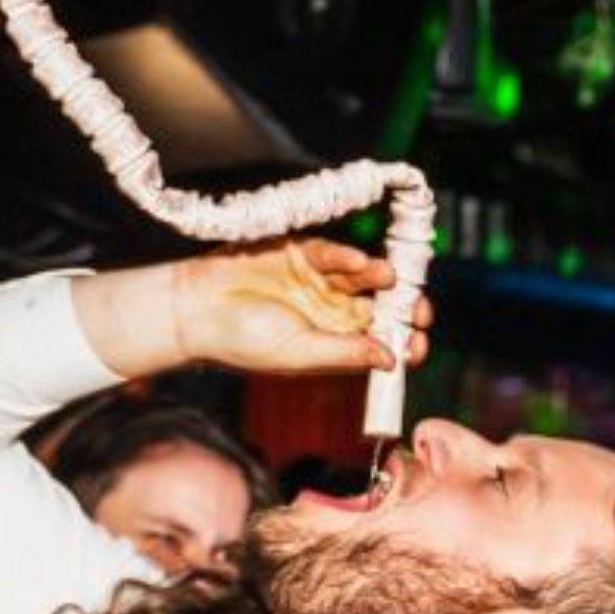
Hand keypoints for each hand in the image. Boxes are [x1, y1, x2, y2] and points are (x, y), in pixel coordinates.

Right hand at [166, 238, 430, 376]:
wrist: (196, 308)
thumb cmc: (241, 341)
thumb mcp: (298, 354)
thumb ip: (344, 354)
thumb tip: (391, 360)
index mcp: (334, 341)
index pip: (380, 341)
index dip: (403, 342)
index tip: (418, 345)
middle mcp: (333, 310)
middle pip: (381, 305)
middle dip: (404, 306)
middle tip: (418, 308)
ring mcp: (319, 280)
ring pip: (362, 277)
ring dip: (378, 276)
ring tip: (387, 276)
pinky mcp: (302, 253)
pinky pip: (331, 253)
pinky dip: (345, 256)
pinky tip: (356, 261)